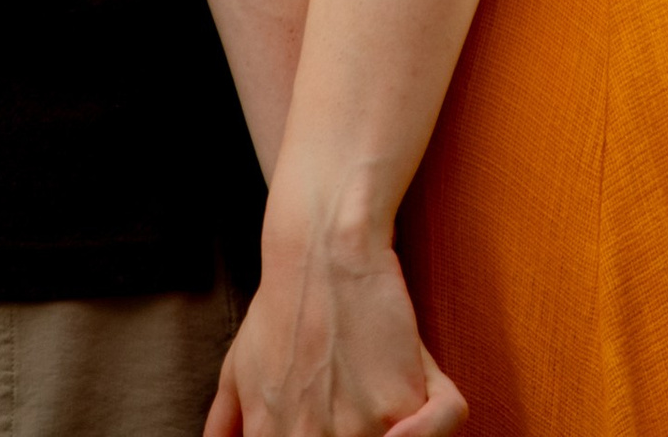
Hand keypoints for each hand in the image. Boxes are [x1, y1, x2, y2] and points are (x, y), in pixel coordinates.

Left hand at [202, 235, 463, 436]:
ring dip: (397, 426)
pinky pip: (441, 426)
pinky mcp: (402, 404)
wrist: (322, 249)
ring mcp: (361, 429)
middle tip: (357, 401)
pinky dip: (433, 425)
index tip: (331, 423)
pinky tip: (417, 405)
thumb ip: (226, 426)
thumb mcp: (237, 372)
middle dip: (355, 431)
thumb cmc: (281, 306)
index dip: (320, 435)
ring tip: (386, 396)